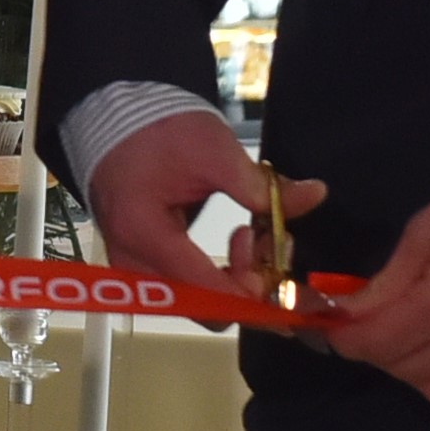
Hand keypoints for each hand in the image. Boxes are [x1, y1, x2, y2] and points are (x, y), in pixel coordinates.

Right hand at [85, 107, 324, 296]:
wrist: (114, 120)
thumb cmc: (159, 131)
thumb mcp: (214, 151)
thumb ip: (261, 185)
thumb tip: (314, 195)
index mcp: (147, 237)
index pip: (210, 293)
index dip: (257, 291)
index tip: (281, 256)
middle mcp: (134, 267)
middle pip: (208, 309)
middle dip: (250, 284)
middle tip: (267, 239)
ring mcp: (133, 271)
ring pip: (201, 304)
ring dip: (238, 280)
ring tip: (252, 234)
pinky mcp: (141, 266)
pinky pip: (190, 290)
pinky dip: (220, 275)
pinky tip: (236, 242)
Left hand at [306, 154, 429, 430]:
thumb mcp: (423, 232)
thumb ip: (384, 285)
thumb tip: (341, 316)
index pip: (381, 341)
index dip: (349, 339)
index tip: (338, 330)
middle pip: (408, 370)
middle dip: (381, 351)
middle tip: (377, 329)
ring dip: (418, 375)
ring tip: (416, 347)